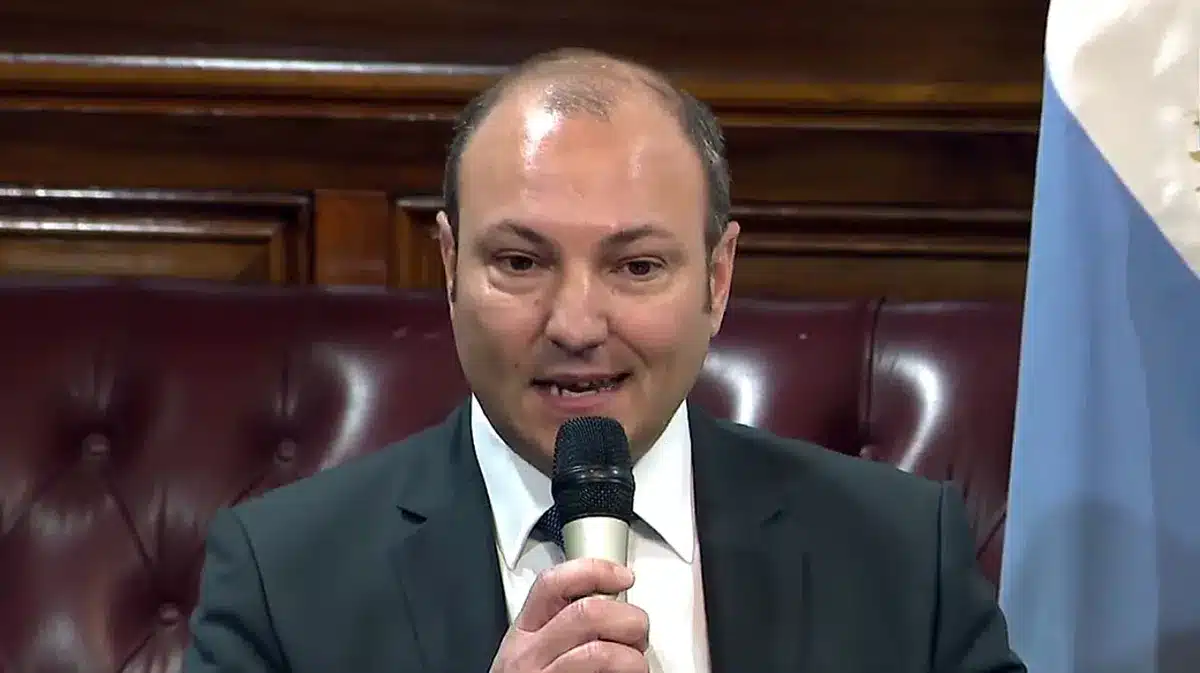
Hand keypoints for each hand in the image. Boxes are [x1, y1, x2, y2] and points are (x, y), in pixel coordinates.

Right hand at [491, 558, 648, 672]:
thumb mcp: (532, 651)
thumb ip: (562, 624)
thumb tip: (613, 603)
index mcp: (523, 632)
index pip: (554, 584)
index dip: (595, 571)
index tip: (625, 578)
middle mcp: (530, 656)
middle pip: (588, 614)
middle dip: (628, 619)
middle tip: (637, 634)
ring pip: (601, 653)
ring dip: (633, 659)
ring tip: (635, 666)